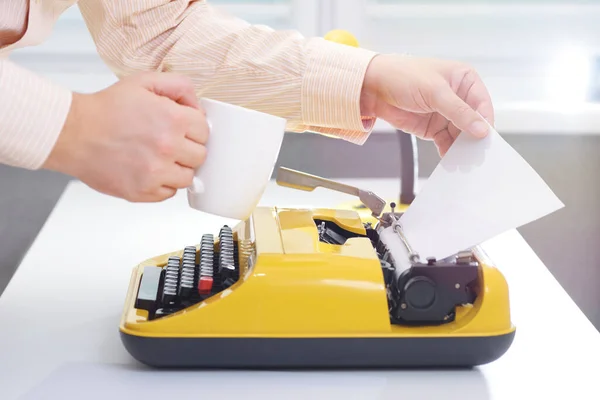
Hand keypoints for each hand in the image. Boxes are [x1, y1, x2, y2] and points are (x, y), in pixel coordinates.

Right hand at [43, 72, 208, 201]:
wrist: (72, 133)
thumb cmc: (106, 109)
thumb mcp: (144, 82)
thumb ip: (179, 86)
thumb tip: (198, 106)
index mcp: (173, 120)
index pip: (205, 131)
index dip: (193, 128)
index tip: (180, 128)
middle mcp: (168, 148)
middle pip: (200, 156)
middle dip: (188, 148)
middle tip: (168, 142)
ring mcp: (156, 173)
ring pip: (188, 177)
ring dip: (178, 168)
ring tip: (158, 157)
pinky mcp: (143, 192)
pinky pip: (169, 193)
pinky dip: (162, 183)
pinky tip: (149, 170)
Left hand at [360, 54, 493, 155]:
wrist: (373, 88)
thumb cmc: (403, 76)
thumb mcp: (435, 92)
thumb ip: (459, 112)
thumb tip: (481, 128)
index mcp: (464, 80)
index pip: (482, 104)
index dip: (485, 122)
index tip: (485, 140)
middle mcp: (458, 97)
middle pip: (473, 123)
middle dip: (473, 139)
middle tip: (475, 156)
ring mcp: (446, 114)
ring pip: (461, 135)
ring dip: (461, 149)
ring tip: (463, 163)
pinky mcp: (434, 128)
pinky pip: (446, 142)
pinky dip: (449, 152)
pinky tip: (450, 161)